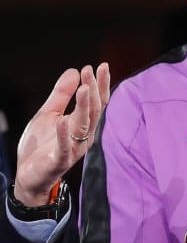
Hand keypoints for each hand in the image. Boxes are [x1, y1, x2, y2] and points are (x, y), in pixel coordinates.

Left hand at [14, 64, 110, 205]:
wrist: (29, 176)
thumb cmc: (42, 145)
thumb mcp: (48, 114)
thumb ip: (61, 94)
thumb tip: (74, 71)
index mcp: (82, 124)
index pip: (97, 102)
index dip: (100, 84)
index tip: (100, 66)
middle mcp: (83, 135)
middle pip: (94, 111)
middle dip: (94, 90)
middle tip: (91, 71)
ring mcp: (73, 148)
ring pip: (84, 126)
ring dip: (85, 107)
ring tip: (84, 88)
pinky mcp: (60, 161)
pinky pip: (64, 148)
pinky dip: (64, 135)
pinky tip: (62, 121)